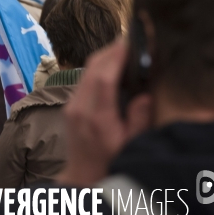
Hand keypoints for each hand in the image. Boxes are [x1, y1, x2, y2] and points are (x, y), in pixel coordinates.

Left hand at [56, 39, 151, 186]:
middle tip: (128, 38)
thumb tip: (144, 94)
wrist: (83, 175)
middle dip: (109, 50)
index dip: (115, 57)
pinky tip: (110, 66)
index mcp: (96, 118)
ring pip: (85, 71)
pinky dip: (96, 68)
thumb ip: (138, 119)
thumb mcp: (131, 145)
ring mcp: (71, 105)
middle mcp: (79, 108)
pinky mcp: (69, 105)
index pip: (103, 78)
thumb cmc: (109, 162)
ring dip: (102, 57)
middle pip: (91, 68)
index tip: (128, 42)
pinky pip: (82, 79)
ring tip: (121, 48)